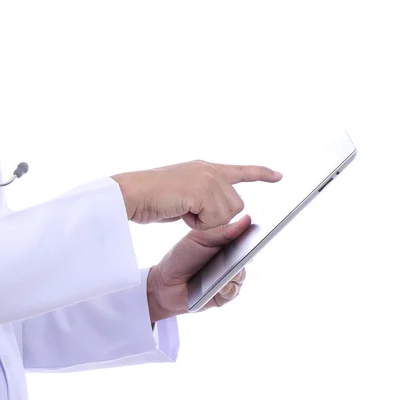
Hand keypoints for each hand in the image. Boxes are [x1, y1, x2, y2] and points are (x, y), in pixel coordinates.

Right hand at [112, 161, 280, 229]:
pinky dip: (197, 224)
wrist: (131, 193)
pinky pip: (215, 220)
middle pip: (236, 205)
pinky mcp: (204, 190)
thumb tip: (225, 214)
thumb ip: (204, 198)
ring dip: (205, 222)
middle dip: (216, 217)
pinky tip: (180, 212)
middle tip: (188, 212)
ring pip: (228, 214)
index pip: (239, 170)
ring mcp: (208, 178)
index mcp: (204, 169)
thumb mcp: (182, 196)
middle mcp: (210, 170)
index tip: (279, 176)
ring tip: (181, 210)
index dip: (260, 173)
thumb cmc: (149, 198)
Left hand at [146, 215, 251, 322]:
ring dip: (235, 271)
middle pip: (247, 257)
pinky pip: (232, 291)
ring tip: (231, 268)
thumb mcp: (198, 238)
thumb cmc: (182, 257)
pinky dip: (227, 287)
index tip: (258, 231)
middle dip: (247, 252)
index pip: (246, 238)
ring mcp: (229, 279)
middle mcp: (232, 262)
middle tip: (249, 247)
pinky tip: (221, 284)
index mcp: (227, 244)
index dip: (252, 235)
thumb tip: (247, 220)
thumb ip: (221, 231)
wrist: (165, 282)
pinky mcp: (224, 295)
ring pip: (240, 274)